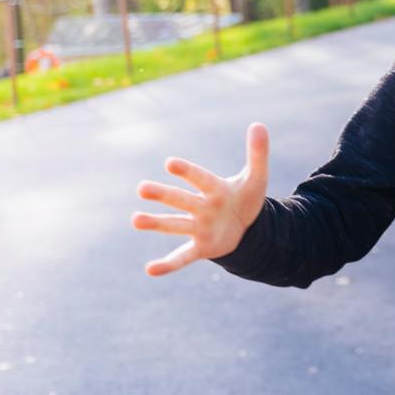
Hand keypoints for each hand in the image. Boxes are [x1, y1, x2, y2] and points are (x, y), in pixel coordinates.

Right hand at [132, 123, 269, 276]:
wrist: (248, 228)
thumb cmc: (246, 198)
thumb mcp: (257, 178)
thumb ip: (258, 153)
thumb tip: (259, 124)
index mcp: (215, 189)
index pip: (200, 179)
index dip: (187, 172)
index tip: (170, 163)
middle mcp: (202, 207)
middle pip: (180, 200)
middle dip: (162, 194)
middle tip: (142, 188)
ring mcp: (199, 228)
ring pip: (175, 225)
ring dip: (156, 224)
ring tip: (135, 220)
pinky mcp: (201, 248)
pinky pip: (182, 257)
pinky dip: (168, 265)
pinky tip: (150, 269)